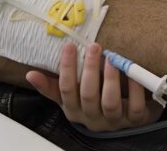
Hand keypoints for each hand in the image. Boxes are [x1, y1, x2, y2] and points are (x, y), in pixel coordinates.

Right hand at [26, 43, 163, 131]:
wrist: (124, 117)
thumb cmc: (94, 101)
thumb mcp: (71, 96)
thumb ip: (52, 86)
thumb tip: (30, 74)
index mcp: (75, 110)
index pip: (66, 90)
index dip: (67, 68)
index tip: (69, 45)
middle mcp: (93, 118)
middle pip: (88, 96)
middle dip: (90, 70)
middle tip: (94, 46)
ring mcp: (114, 120)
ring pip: (110, 103)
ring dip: (110, 80)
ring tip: (111, 58)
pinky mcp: (135, 120)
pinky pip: (136, 108)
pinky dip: (136, 90)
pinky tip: (133, 73)